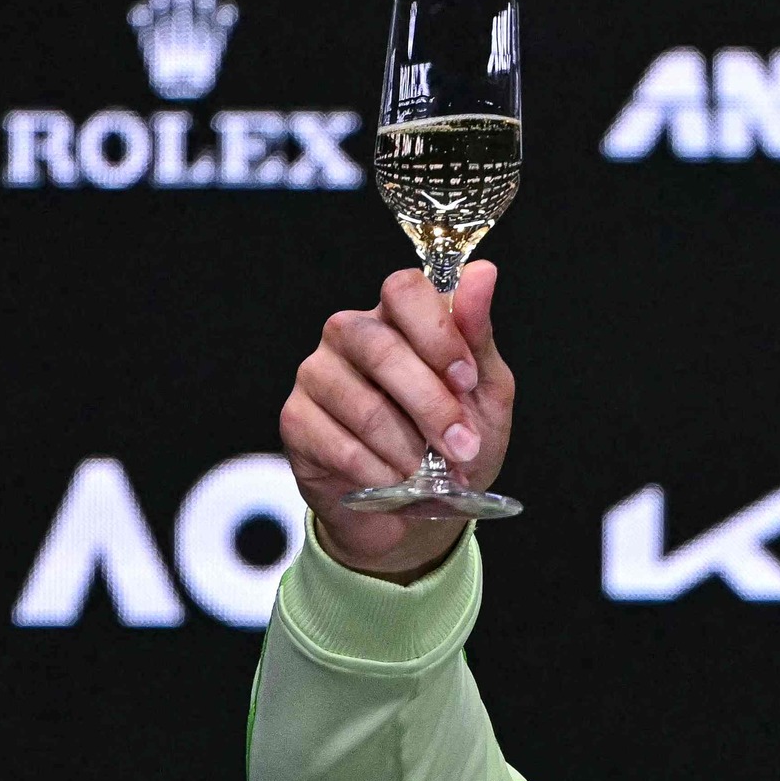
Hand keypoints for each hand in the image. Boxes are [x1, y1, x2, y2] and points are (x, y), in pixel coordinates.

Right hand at [279, 261, 515, 578]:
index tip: (467, 381)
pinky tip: (395, 483)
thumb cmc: (452, 442)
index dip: (438, 334)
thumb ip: (479, 337)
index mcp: (398, 318)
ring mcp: (316, 375)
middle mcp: (349, 335)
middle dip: (432, 407)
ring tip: (431, 474)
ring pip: (363, 405)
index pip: (403, 289)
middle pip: (380, 348)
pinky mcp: (295, 420)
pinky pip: (340, 445)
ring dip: (410, 451)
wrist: (418, 507)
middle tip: (463, 447)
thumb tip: (483, 273)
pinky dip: (382, 474)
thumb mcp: (484, 394)